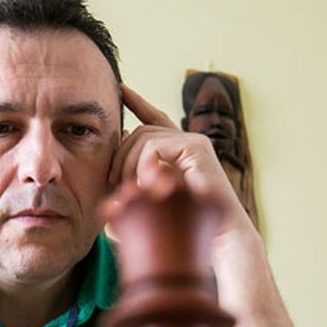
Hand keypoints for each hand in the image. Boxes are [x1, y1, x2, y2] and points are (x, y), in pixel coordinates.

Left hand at [109, 84, 251, 237]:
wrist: (214, 237)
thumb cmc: (182, 226)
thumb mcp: (148, 203)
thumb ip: (131, 185)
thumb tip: (115, 173)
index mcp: (175, 150)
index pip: (153, 118)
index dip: (137, 102)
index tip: (121, 89)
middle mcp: (186, 141)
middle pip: (139, 131)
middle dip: (120, 155)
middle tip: (112, 183)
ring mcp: (193, 142)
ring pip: (144, 137)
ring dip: (128, 164)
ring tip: (129, 190)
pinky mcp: (196, 148)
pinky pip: (155, 146)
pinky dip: (143, 164)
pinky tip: (143, 183)